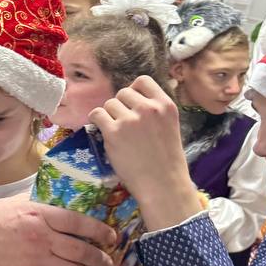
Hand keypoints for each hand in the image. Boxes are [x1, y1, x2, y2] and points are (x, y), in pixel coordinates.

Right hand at [0, 198, 114, 265]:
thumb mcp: (14, 203)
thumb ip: (39, 204)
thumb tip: (59, 204)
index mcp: (39, 214)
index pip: (79, 223)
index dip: (100, 231)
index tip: (110, 237)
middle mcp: (42, 237)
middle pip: (82, 251)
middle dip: (100, 259)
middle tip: (107, 262)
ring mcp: (36, 260)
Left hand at [88, 76, 201, 230]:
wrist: (162, 184)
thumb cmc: (166, 160)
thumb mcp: (169, 126)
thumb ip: (154, 110)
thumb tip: (132, 99)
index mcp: (166, 105)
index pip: (142, 81)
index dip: (133, 91)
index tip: (131, 104)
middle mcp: (149, 108)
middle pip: (123, 92)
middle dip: (120, 106)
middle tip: (123, 124)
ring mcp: (130, 120)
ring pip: (109, 104)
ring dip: (109, 116)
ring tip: (117, 132)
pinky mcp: (114, 132)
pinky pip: (96, 114)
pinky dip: (96, 121)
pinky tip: (103, 131)